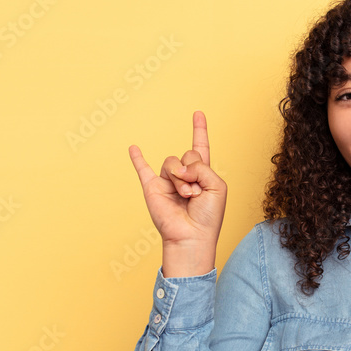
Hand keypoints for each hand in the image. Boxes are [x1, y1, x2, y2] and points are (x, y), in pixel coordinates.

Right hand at [129, 111, 227, 275]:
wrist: (192, 236)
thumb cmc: (209, 216)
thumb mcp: (217, 186)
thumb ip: (202, 167)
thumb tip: (180, 167)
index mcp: (203, 174)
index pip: (200, 147)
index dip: (200, 130)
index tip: (198, 114)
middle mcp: (185, 175)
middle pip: (188, 154)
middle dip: (194, 171)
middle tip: (196, 192)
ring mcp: (168, 181)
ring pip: (172, 162)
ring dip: (181, 179)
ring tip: (186, 195)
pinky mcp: (153, 188)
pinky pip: (143, 169)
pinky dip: (137, 158)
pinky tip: (133, 148)